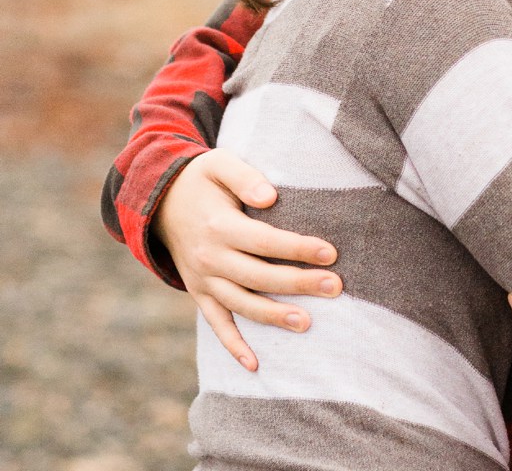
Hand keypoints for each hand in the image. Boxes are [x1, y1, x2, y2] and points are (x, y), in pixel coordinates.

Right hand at [154, 148, 339, 369]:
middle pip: (259, 276)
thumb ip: (245, 176)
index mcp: (218, 226)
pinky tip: (255, 366)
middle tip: (336, 287)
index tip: (331, 253)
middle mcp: (210, 259)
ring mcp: (203, 281)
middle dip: (298, 283)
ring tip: (307, 324)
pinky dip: (233, 345)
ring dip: (273, 316)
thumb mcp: (219, 163)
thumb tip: (270, 197)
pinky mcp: (199, 293)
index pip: (265, 241)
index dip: (297, 248)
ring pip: (241, 304)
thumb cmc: (202, 178)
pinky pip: (216, 324)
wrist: (158, 201)